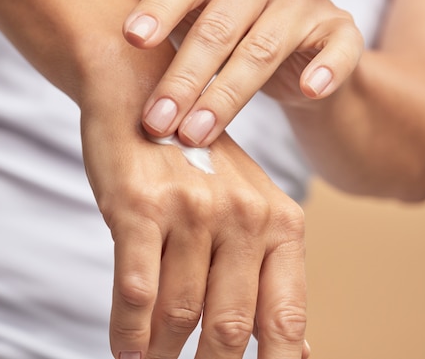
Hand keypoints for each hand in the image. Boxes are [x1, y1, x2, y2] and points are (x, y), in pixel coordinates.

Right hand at [81, 111, 308, 358]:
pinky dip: (128, 331)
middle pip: (230, 327)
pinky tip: (125, 349)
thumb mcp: (248, 209)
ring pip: (178, 313)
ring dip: (161, 354)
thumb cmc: (196, 162)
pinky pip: (136, 291)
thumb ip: (270, 276)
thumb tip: (300, 348)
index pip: (286, 318)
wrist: (143, 93)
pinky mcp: (140, 205)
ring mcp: (192, 209)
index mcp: (280, 221)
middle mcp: (243, 215)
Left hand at [107, 0, 362, 146]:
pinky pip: (338, 49)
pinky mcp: (341, 30)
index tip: (133, 38)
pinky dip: (325, 70)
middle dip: (185, 78)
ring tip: (195, 135)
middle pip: (220, 25)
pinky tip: (308, 91)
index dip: (161, 6)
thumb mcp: (188, 5)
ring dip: (227, 96)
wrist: (294, 54)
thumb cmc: (229, 28)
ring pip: (264, 48)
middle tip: (157, 122)